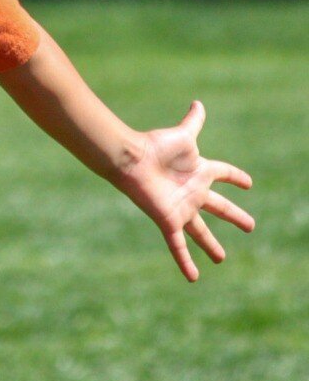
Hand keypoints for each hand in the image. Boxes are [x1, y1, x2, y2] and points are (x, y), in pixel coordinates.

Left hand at [117, 101, 253, 281]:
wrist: (131, 160)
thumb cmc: (155, 146)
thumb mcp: (182, 134)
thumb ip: (193, 121)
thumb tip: (198, 102)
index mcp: (199, 171)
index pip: (223, 174)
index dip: (235, 177)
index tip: (248, 183)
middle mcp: (192, 191)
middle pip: (219, 207)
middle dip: (234, 215)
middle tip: (250, 226)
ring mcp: (182, 208)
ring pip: (201, 231)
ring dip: (211, 245)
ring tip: (221, 258)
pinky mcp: (169, 221)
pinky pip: (178, 246)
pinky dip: (185, 261)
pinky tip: (193, 278)